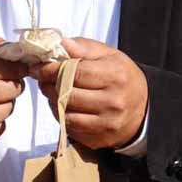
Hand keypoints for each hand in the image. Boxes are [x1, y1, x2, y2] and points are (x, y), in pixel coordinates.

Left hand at [29, 38, 147, 149]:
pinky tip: (64, 106)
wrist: (143, 108)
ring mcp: (107, 124)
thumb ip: (84, 48)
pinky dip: (62, 116)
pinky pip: (70, 128)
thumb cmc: (121, 76)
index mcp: (115, 76)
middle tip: (44, 79)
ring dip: (53, 102)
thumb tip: (61, 43)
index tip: (39, 67)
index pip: (75, 73)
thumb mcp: (109, 55)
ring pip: (66, 114)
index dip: (52, 70)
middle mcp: (113, 102)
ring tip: (53, 91)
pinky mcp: (100, 139)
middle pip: (68, 94)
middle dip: (49, 85)